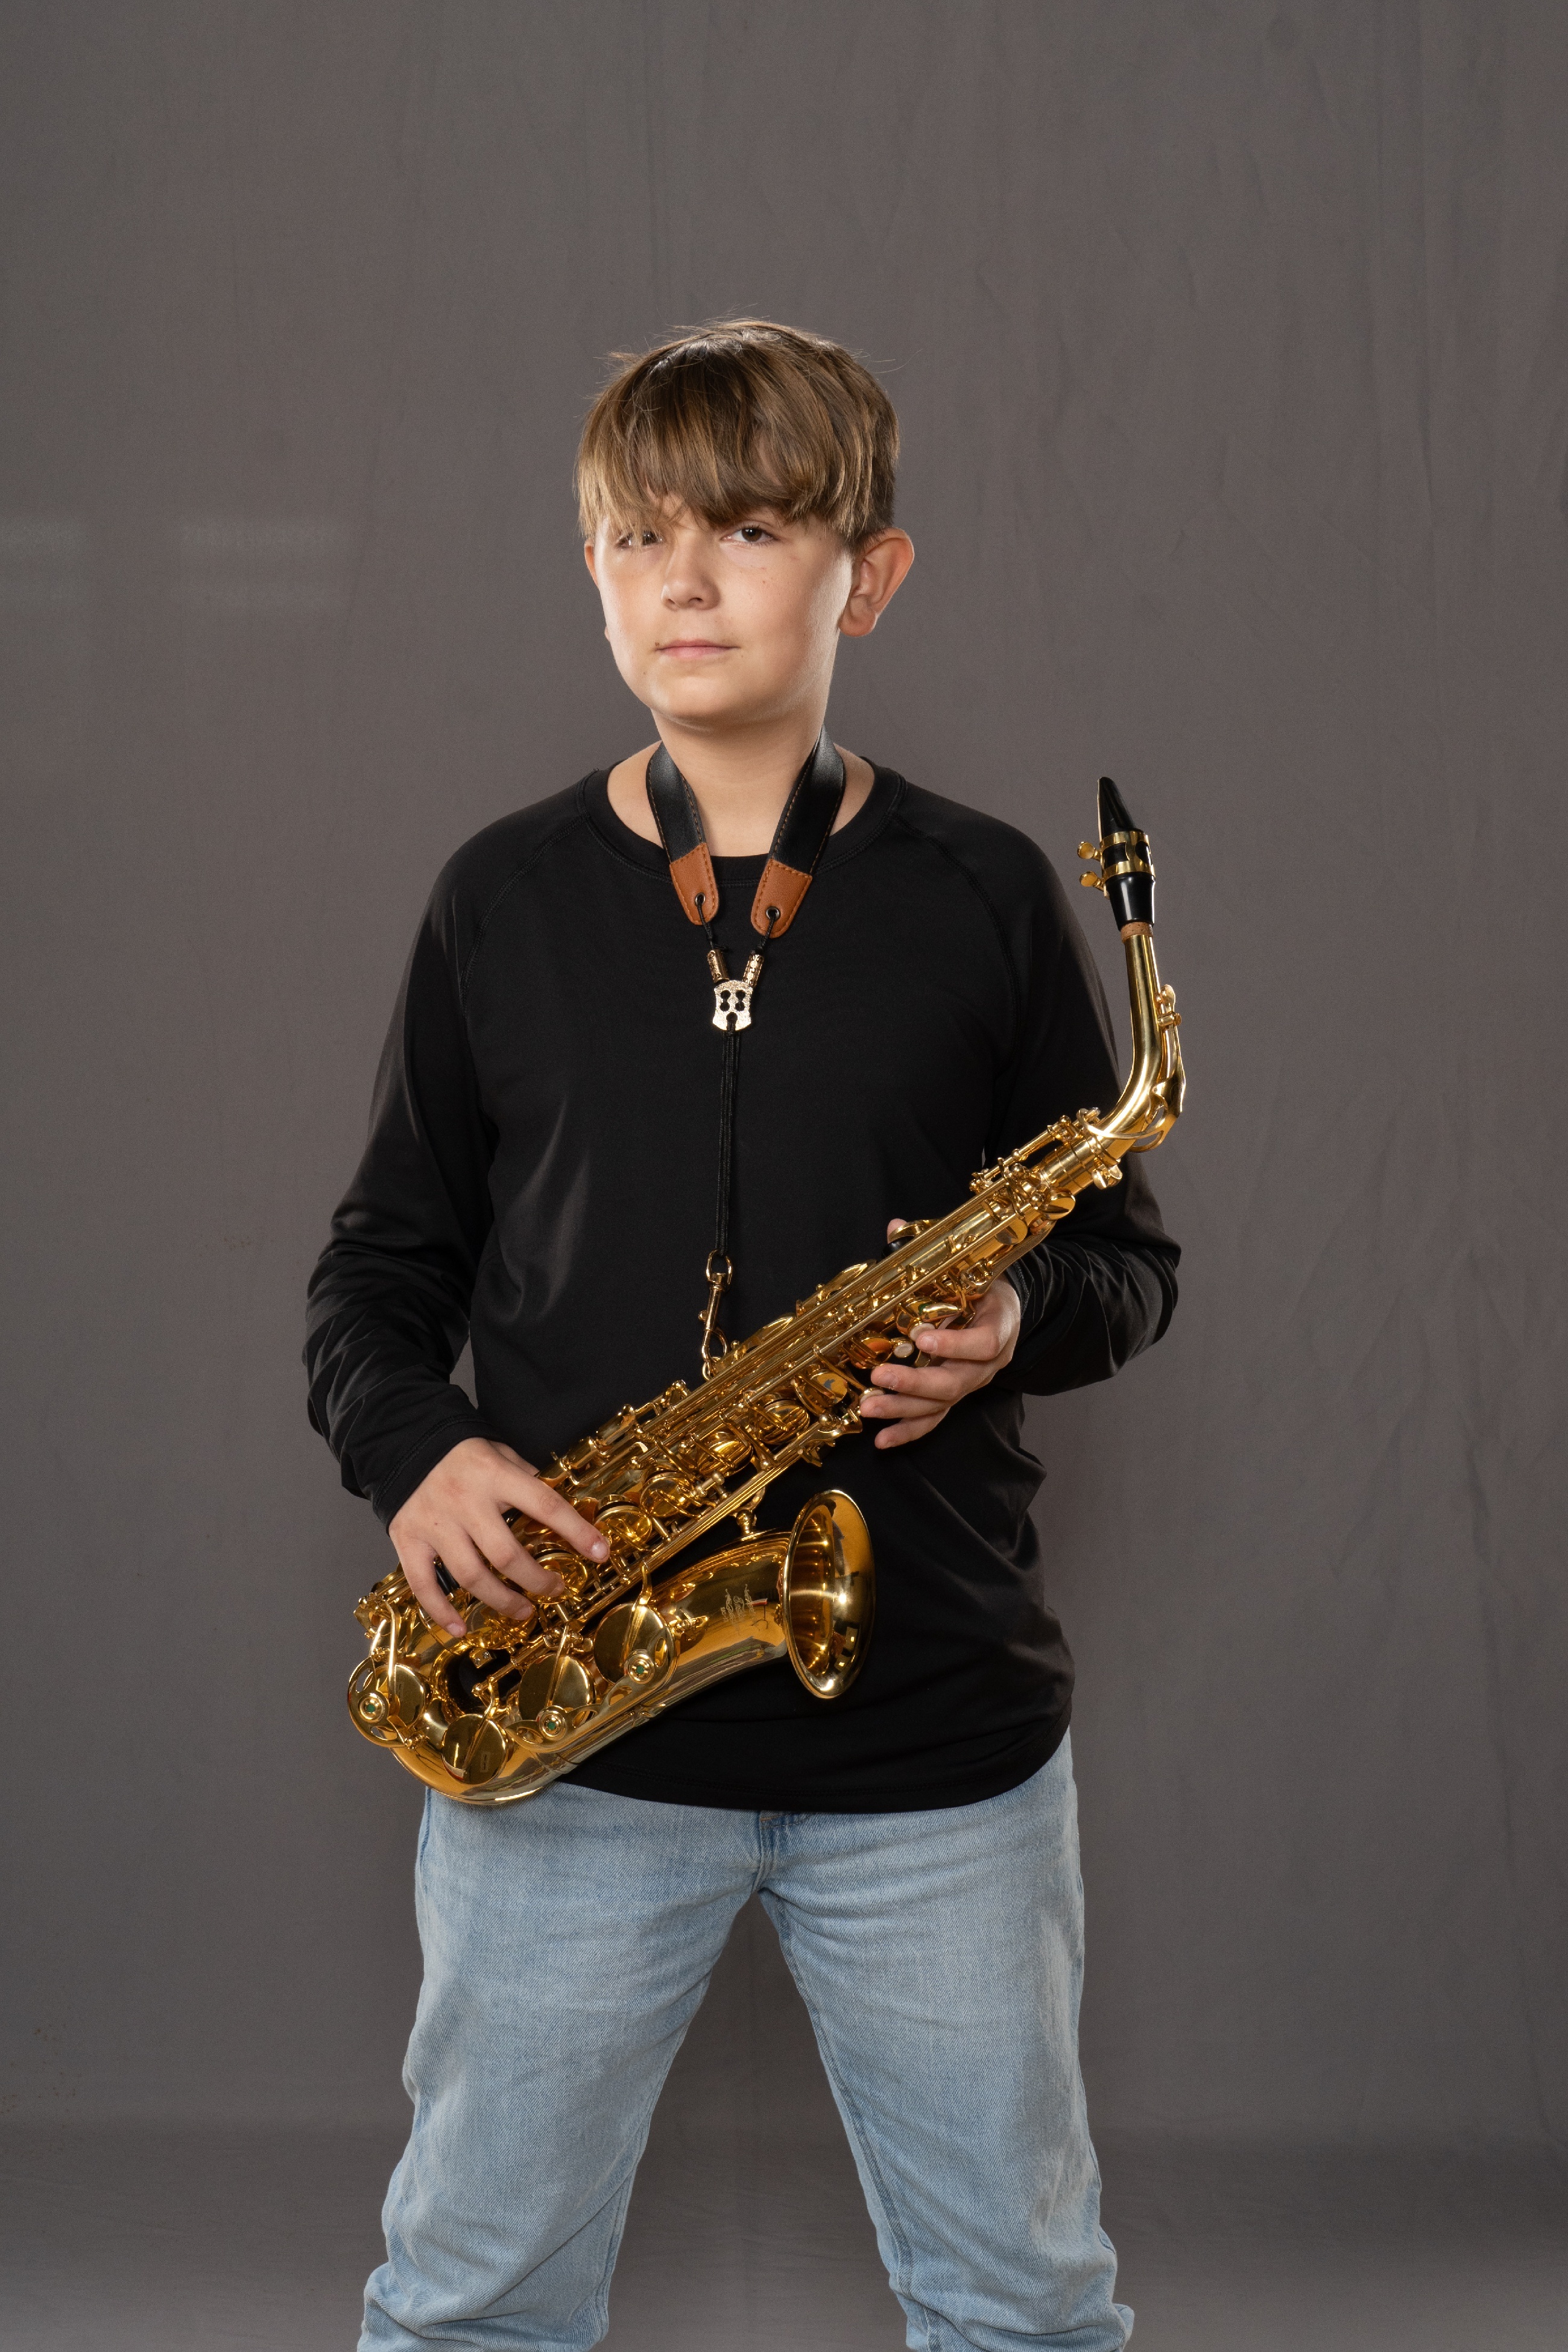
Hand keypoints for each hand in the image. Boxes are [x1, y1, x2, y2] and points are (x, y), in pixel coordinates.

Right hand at [388, 1436, 609, 1637]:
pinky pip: (423, 1584)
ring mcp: (434, 1524)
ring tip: (523, 1611)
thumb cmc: (461, 1451)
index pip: (544, 1505)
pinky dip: (441, 1611)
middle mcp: (465, 1502)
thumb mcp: (500, 1452)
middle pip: (507, 1555)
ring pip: (471, 1577)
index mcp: (494, 1476)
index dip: (576, 1531)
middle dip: (538, 1580)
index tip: (600, 1553)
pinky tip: (460, 1628)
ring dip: (502, 1601)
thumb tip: (559, 1511)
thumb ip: (527, 1479)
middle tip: (555, 1589)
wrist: (402, 1440)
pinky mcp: (407, 1539)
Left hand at [858, 1220, 1021, 1449]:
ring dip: (903, 1409)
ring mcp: (971, 1382)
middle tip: (881, 1376)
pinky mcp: (955, 1397)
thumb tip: (895, 1227)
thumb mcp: (966, 1266)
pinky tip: (883, 1440)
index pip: (982, 1343)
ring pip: (941, 1405)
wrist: (1003, 1308)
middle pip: (956, 1382)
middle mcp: (988, 1363)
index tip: (922, 1336)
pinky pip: (934, 1419)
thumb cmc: (981, 1284)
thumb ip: (929, 1251)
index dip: (954, 1344)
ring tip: (869, 1407)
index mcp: (997, 1326)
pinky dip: (909, 1431)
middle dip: (915, 1383)